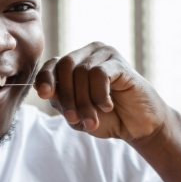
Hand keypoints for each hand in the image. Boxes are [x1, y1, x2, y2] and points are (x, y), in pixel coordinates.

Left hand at [35, 43, 166, 142]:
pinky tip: (107, 107)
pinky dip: (99, 95)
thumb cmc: (107, 119)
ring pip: (82, 73)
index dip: (45, 78)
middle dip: (67, 96)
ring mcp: (105, 55)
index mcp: (75, 63)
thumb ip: (60, 100)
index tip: (44, 95)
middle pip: (65, 67)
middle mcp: (89, 54)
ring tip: (92, 120)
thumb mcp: (77, 113)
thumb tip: (44, 89)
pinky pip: (99, 74)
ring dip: (84, 102)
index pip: (53, 64)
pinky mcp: (119, 62)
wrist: (137, 127)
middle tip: (73, 119)